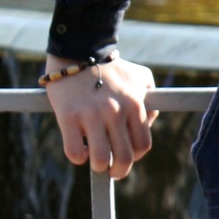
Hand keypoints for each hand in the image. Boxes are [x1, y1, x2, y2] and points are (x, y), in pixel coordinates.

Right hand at [43, 53, 157, 179]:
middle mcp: (115, 112)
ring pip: (101, 159)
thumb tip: (146, 126)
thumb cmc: (111, 66)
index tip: (127, 157)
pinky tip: (79, 148)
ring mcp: (91, 115)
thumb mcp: (140, 77)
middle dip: (119, 170)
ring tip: (95, 161)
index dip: (135, 156)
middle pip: (125, 158)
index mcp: (134, 104)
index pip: (142, 145)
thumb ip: (150, 101)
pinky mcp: (68, 116)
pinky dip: (78, 157)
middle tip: (112, 169)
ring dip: (98, 166)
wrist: (78, 48)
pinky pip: (75, 152)